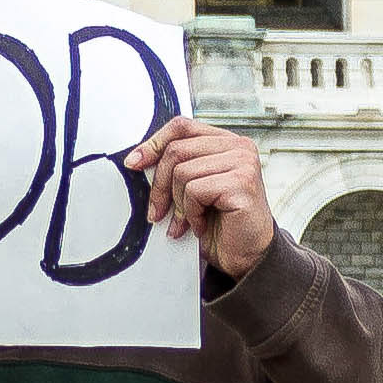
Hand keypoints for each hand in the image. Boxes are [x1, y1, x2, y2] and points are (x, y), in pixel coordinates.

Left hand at [120, 113, 275, 279]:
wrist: (247, 256)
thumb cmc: (221, 223)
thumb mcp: (195, 186)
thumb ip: (178, 165)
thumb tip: (137, 159)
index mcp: (227, 141)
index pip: (182, 126)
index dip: (154, 143)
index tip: (134, 163)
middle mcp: (239, 147)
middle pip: (177, 150)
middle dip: (160, 186)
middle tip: (157, 212)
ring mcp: (243, 164)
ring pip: (182, 172)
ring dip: (179, 204)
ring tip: (189, 220)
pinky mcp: (242, 183)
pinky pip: (195, 191)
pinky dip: (191, 213)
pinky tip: (202, 224)